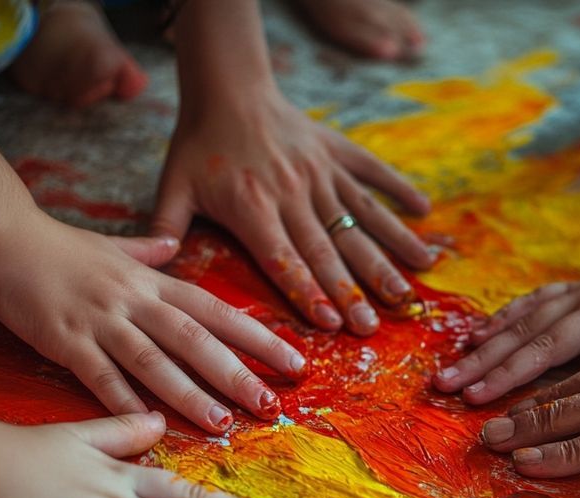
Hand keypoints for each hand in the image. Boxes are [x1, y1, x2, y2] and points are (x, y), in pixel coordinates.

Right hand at [0, 215, 305, 433]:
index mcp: (153, 282)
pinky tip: (149, 427)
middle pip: (197, 340)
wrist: (2, 237)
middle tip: (272, 405)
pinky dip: (124, 402)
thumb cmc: (60, 247)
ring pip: (155, 361)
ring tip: (223, 423)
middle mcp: (136, 301)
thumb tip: (177, 243)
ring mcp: (102, 321)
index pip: (217, 310)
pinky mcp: (66, 340)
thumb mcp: (115, 245)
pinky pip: (100, 376)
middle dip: (237, 373)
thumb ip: (150, 249)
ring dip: (190, 394)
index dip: (258, 337)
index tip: (295, 361)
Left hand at [150, 88, 432, 335]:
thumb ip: (165, 228)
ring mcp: (320, 172)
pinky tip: (424, 215)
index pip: (284, 258)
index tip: (333, 323)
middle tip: (374, 326)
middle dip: (354, 292)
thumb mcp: (173, 186)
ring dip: (388, 255)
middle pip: (328, 249)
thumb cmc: (199, 144)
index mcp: (252, 206)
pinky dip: (399, 191)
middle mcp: (292, 192)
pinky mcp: (337, 153)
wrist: (228, 87)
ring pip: (360, 219)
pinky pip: (372, 174)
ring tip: (412, 285)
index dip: (309, 291)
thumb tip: (154, 270)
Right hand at [434, 267, 579, 404]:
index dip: (550, 411)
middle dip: (496, 377)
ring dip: (485, 354)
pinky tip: (474, 339)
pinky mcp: (575, 289)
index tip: (517, 440)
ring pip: (526, 326)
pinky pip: (531, 304)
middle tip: (458, 400)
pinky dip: (500, 322)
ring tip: (450, 377)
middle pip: (540, 348)